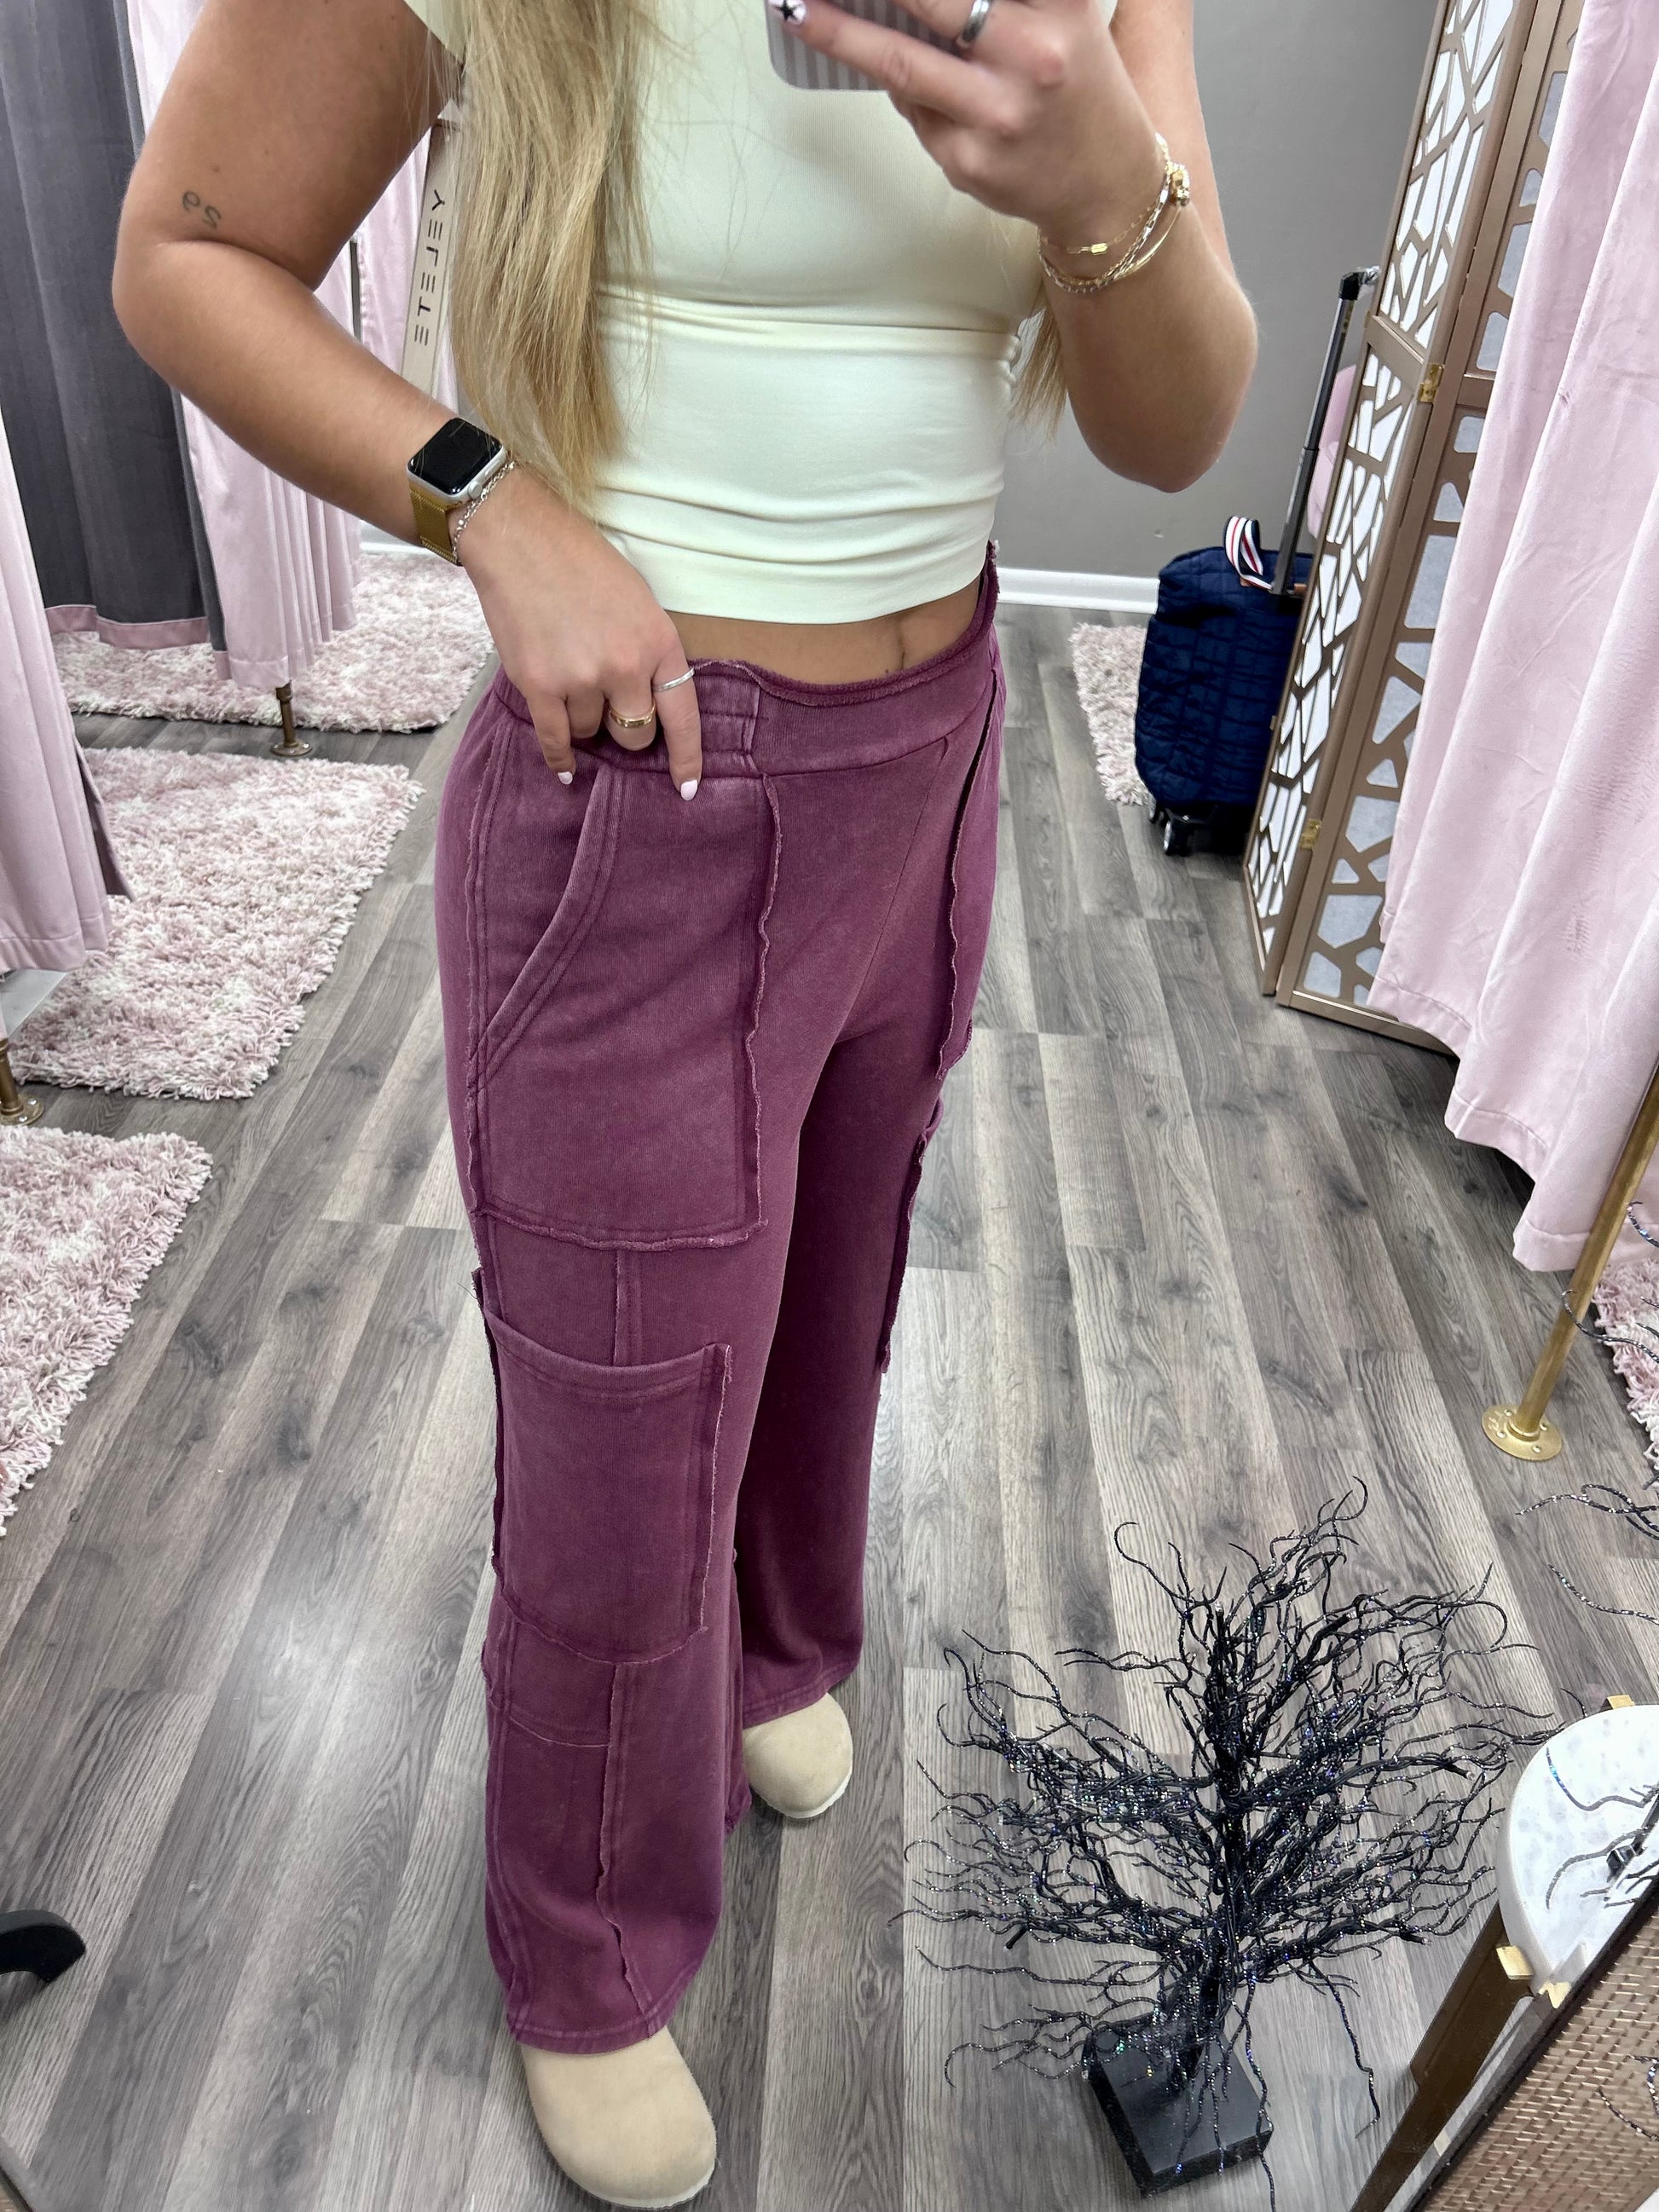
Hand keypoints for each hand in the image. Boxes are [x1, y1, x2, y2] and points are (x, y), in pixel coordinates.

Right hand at [456, 468, 701, 797]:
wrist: (519, 539)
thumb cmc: (581, 563)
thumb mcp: (637, 600)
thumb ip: (647, 651)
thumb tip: (647, 704)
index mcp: (658, 641)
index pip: (683, 715)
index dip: (687, 758)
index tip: (687, 788)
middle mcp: (625, 666)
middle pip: (636, 734)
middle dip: (625, 728)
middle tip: (608, 704)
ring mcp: (581, 679)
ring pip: (592, 733)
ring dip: (584, 719)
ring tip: (568, 677)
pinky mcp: (540, 686)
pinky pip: (556, 740)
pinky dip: (561, 758)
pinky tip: (565, 769)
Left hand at [765, 0, 1162, 246]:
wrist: (1109, 188)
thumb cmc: (1081, 85)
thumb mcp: (1071, 13)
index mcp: (1063, 6)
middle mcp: (1033, 55)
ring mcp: (997, 115)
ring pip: (901, 61)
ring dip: (840, 32)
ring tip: (800, 9)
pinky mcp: (969, 161)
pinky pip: (914, 110)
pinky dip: (899, 85)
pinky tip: (892, 72)